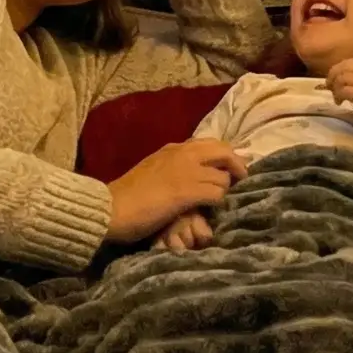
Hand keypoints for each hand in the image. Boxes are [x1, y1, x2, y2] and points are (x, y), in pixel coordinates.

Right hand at [106, 138, 246, 244]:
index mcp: (173, 148)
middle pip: (224, 150)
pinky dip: (219, 201)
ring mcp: (187, 172)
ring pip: (223, 175)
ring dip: (224, 189)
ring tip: (220, 200)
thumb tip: (189, 173)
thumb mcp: (153, 170)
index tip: (230, 167)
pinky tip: (212, 209)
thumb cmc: (129, 194)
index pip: (210, 143)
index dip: (224, 155)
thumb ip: (172, 167)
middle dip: (236, 164)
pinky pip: (217, 193)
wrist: (113, 207)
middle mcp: (183, 154)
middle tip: (240, 179)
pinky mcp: (188, 192)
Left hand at [325, 57, 352, 124]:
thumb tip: (334, 76)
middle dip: (333, 77)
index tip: (331, 79)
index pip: (349, 61)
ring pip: (342, 78)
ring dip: (335, 89)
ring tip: (336, 98)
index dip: (337, 68)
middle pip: (344, 67)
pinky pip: (345, 90)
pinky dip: (339, 96)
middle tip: (329, 87)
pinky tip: (340, 103)